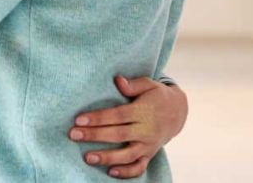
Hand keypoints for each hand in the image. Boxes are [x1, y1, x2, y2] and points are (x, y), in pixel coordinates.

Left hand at [70, 75, 188, 178]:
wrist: (179, 112)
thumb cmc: (157, 96)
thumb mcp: (149, 84)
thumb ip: (133, 84)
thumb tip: (117, 80)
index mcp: (143, 111)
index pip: (118, 115)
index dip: (98, 118)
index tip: (79, 119)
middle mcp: (146, 130)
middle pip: (118, 135)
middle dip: (95, 136)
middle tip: (74, 135)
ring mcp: (148, 145)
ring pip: (127, 155)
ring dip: (107, 158)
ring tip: (88, 158)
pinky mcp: (150, 154)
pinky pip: (139, 167)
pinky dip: (127, 172)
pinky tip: (111, 171)